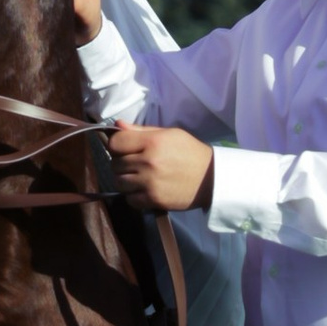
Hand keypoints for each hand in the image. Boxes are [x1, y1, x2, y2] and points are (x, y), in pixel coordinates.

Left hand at [101, 123, 216, 215]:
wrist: (211, 178)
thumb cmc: (190, 152)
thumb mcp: (169, 134)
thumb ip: (141, 130)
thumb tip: (117, 125)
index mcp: (152, 142)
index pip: (116, 143)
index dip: (116, 145)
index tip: (123, 148)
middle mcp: (149, 162)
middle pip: (115, 163)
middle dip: (121, 163)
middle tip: (134, 163)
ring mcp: (150, 183)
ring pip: (119, 182)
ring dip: (125, 180)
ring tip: (137, 177)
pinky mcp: (154, 200)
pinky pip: (130, 199)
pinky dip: (133, 196)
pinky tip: (143, 189)